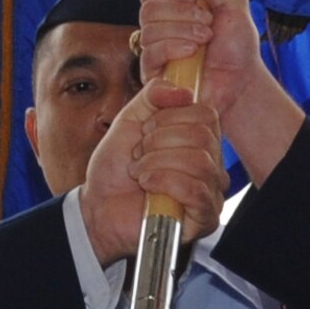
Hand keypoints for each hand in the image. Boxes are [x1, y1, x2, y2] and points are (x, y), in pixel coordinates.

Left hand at [76, 81, 227, 261]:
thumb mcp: (129, 120)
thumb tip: (183, 90)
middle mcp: (211, 164)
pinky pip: (196, 191)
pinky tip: (147, 186)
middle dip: (159, 141)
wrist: (98, 208)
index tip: (146, 129)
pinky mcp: (204, 218)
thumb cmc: (116, 170)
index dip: (171, 117)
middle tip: (139, 154)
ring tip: (139, 173)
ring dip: (157, 163)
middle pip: (202, 137)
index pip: (206, 115)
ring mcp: (210, 192)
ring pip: (200, 163)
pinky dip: (165, 182)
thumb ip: (153, 96)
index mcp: (198, 140)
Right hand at [139, 0, 304, 184]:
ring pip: (149, 29)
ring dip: (182, 31)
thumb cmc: (237, 47)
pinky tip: (193, 54)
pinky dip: (174, 48)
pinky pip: (150, 52)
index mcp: (174, 9)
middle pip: (149, 8)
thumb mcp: (232, 2)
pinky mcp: (153, 74)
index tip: (197, 1)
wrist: (242, 83)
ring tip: (205, 41)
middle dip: (182, 13)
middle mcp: (161, 28)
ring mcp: (155, 51)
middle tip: (208, 24)